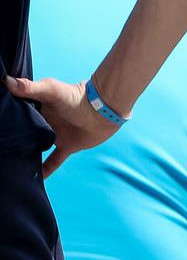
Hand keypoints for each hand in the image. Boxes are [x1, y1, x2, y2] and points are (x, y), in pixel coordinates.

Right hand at [6, 76, 120, 177]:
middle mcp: (44, 120)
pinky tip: (37, 178)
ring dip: (27, 152)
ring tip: (10, 162)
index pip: (17, 110)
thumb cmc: (77, 97)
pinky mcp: (67, 146)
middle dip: (13, 135)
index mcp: (37, 105)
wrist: (103, 111)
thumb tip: (6, 82)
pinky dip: (46, 169)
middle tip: (1, 144)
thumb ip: (30, 88)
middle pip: (25, 129)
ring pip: (37, 145)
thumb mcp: (51, 90)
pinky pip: (54, 160)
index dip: (6, 114)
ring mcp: (55, 134)